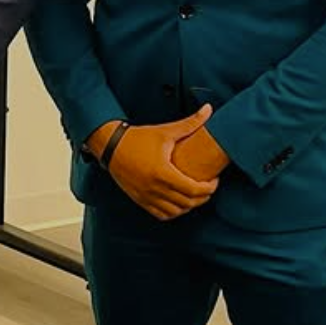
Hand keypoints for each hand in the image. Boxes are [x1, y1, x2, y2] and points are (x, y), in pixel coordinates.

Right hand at [86, 107, 219, 221]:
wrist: (111, 145)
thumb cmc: (138, 138)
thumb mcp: (166, 131)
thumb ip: (190, 123)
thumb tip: (209, 110)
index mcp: (163, 173)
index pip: (194, 190)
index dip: (209, 188)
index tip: (214, 180)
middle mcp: (155, 188)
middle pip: (188, 203)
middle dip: (203, 197)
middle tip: (209, 187)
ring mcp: (146, 196)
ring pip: (176, 212)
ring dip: (189, 206)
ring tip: (195, 195)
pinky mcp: (140, 200)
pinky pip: (161, 215)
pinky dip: (173, 212)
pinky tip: (178, 203)